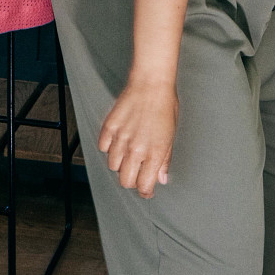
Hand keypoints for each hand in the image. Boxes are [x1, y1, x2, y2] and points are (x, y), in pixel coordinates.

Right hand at [98, 79, 176, 198]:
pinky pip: (103, 147)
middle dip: (131, 181)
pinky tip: (118, 140)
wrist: (151, 83)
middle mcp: (136, 149)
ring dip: (120, 164)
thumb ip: (165, 160)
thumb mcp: (171, 135)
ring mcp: (121, 138)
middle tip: (136, 173)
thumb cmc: (165, 106)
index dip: (145, 191)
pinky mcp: (109, 127)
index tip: (146, 190)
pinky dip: (108, 147)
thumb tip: (161, 179)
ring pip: (113, 166)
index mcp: (154, 153)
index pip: (144, 185)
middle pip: (126, 181)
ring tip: (128, 153)